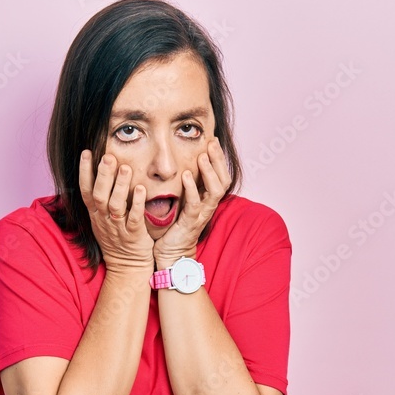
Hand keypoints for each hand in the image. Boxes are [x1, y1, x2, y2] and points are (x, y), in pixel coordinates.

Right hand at [78, 150, 153, 273]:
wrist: (128, 267)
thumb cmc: (117, 239)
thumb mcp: (103, 220)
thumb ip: (102, 199)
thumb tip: (101, 172)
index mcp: (96, 214)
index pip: (85, 190)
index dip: (85, 172)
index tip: (87, 152)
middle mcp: (104, 220)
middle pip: (99, 195)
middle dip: (103, 175)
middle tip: (108, 156)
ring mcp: (118, 228)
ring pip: (115, 205)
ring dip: (120, 186)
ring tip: (126, 168)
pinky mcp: (134, 236)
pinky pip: (134, 219)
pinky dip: (137, 204)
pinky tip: (141, 190)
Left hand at [153, 137, 231, 267]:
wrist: (171, 254)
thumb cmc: (174, 228)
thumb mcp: (181, 202)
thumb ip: (184, 186)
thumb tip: (179, 164)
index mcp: (207, 200)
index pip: (220, 175)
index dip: (218, 158)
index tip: (211, 140)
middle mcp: (208, 206)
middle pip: (223, 180)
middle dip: (218, 160)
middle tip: (211, 142)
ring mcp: (201, 214)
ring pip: (214, 191)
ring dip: (209, 172)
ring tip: (202, 156)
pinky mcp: (190, 223)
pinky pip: (195, 204)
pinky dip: (192, 189)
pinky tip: (186, 176)